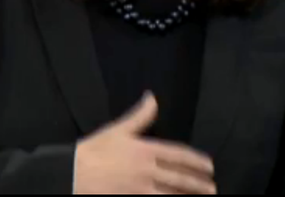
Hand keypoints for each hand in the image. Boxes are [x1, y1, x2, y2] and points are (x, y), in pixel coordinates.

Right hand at [73, 91, 215, 194]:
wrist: (72, 174)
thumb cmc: (94, 150)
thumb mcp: (118, 130)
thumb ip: (140, 115)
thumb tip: (152, 97)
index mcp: (146, 150)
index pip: (179, 155)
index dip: (196, 161)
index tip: (209, 166)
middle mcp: (147, 171)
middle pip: (180, 179)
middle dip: (199, 184)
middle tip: (213, 188)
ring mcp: (141, 190)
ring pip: (173, 196)